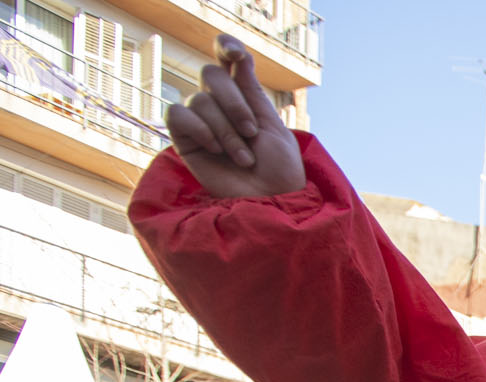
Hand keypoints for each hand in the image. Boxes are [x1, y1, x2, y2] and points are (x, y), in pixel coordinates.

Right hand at [165, 37, 302, 199]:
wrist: (270, 201)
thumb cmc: (280, 170)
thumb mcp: (273, 126)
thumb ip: (252, 92)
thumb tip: (240, 56)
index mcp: (244, 96)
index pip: (227, 60)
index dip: (227, 47)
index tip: (238, 55)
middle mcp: (219, 104)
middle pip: (211, 75)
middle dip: (235, 103)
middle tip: (253, 133)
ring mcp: (201, 121)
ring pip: (200, 99)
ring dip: (226, 130)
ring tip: (243, 158)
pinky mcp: (184, 139)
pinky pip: (178, 114)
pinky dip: (200, 129)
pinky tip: (215, 150)